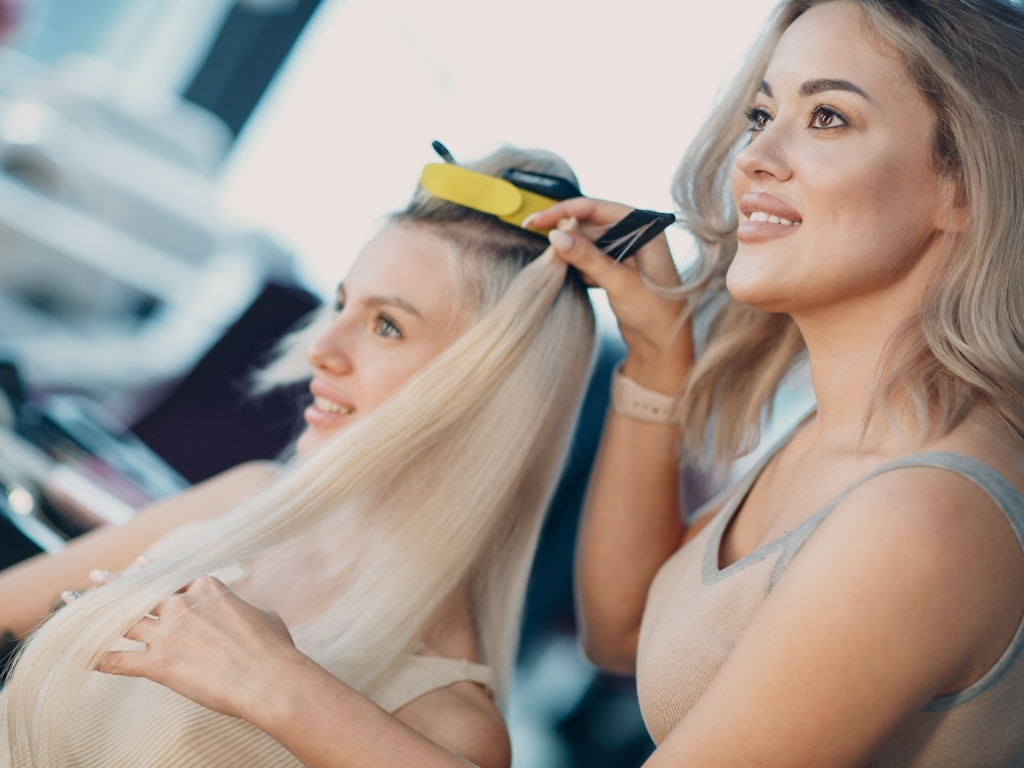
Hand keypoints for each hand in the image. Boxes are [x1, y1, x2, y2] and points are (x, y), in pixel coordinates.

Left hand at [97, 576, 303, 720]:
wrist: (269, 678)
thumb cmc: (274, 648)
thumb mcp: (264, 615)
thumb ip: (242, 608)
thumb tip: (245, 613)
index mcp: (207, 587)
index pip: (174, 577)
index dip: (154, 571)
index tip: (141, 566)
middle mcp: (183, 605)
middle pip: (142, 591)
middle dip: (116, 583)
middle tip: (96, 576)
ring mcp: (168, 633)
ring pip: (122, 618)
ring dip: (94, 611)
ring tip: (74, 602)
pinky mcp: (159, 664)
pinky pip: (118, 660)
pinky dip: (96, 658)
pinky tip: (79, 655)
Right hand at [528, 199, 693, 392]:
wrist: (665, 345)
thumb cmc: (656, 313)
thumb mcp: (620, 283)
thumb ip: (588, 257)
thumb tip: (556, 235)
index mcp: (645, 229)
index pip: (598, 208)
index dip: (565, 211)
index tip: (537, 220)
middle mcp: (637, 235)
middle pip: (590, 224)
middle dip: (567, 235)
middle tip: (542, 246)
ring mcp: (627, 253)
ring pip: (588, 242)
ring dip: (573, 253)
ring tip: (562, 267)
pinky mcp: (618, 269)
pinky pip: (591, 259)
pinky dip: (580, 266)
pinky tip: (582, 281)